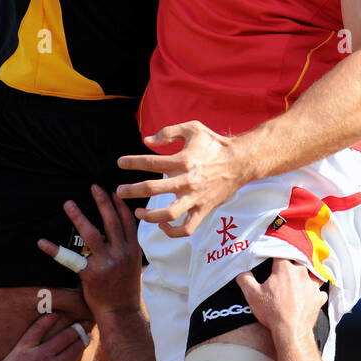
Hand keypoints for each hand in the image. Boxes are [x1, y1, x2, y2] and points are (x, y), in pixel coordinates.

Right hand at [0, 313, 91, 360]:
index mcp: (25, 350)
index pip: (38, 327)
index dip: (49, 318)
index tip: (58, 312)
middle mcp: (42, 354)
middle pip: (64, 335)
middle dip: (76, 326)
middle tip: (86, 319)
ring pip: (73, 349)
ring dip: (82, 342)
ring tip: (89, 335)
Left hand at [38, 186, 142, 318]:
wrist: (121, 313)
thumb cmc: (126, 288)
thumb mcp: (134, 264)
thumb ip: (127, 247)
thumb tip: (122, 228)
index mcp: (133, 250)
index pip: (128, 222)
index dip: (120, 205)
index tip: (114, 191)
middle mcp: (121, 254)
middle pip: (111, 222)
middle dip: (103, 203)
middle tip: (94, 187)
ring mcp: (106, 263)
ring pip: (92, 234)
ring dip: (79, 217)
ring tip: (69, 204)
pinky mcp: (90, 274)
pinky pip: (70, 259)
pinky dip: (54, 250)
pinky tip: (42, 242)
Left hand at [116, 121, 244, 237]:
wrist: (240, 161)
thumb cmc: (214, 143)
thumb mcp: (192, 128)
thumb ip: (168, 132)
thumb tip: (147, 140)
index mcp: (183, 160)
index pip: (151, 163)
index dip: (132, 162)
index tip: (120, 163)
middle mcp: (187, 180)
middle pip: (153, 188)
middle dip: (132, 190)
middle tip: (119, 191)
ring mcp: (195, 198)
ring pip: (168, 213)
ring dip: (149, 215)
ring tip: (138, 213)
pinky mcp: (203, 210)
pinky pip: (187, 228)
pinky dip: (173, 231)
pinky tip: (162, 226)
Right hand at [237, 260, 323, 341]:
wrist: (291, 332)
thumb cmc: (272, 312)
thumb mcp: (252, 295)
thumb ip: (245, 278)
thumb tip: (240, 270)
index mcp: (285, 268)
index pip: (280, 253)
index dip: (274, 256)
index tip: (271, 262)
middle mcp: (301, 272)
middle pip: (296, 262)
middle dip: (289, 267)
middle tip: (282, 276)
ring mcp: (312, 285)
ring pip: (310, 274)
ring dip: (304, 277)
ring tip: (297, 284)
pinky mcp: (319, 298)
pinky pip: (318, 291)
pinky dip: (314, 293)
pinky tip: (308, 297)